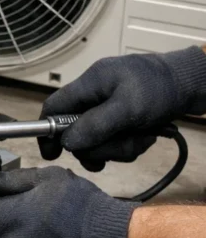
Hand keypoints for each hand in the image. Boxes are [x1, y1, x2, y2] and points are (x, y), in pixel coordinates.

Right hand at [40, 47, 205, 170]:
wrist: (197, 83)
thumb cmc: (163, 89)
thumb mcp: (129, 108)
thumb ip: (96, 125)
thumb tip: (67, 143)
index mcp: (90, 83)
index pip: (53, 108)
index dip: (48, 132)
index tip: (52, 155)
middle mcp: (96, 95)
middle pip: (77, 131)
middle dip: (98, 146)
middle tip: (115, 150)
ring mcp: (111, 107)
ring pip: (99, 140)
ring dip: (119, 147)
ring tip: (140, 139)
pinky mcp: (125, 117)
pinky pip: (117, 140)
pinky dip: (130, 144)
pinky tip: (146, 136)